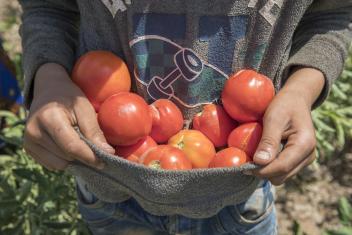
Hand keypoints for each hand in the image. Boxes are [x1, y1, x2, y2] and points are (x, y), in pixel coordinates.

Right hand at [23, 63, 114, 170]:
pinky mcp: (29, 149)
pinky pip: (52, 164)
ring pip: (60, 164)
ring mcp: (29, 142)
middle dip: (84, 156)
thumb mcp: (85, 108)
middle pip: (66, 156)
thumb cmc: (69, 98)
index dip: (90, 156)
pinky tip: (68, 146)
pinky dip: (64, 160)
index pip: (72, 146)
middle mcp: (34, 132)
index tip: (105, 161)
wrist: (48, 91)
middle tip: (95, 149)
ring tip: (80, 144)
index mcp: (49, 118)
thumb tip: (108, 152)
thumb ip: (94, 131)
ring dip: (74, 159)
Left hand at [248, 68, 325, 184]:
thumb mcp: (274, 118)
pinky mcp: (299, 160)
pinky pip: (282, 171)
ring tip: (254, 156)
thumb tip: (260, 162)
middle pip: (281, 175)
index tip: (243, 168)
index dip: (261, 171)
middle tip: (246, 160)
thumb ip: (268, 140)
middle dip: (263, 171)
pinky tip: (262, 155)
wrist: (296, 100)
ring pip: (281, 176)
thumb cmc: (284, 105)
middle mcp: (309, 155)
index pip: (282, 167)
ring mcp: (305, 159)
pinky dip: (270, 166)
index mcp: (305, 144)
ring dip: (266, 169)